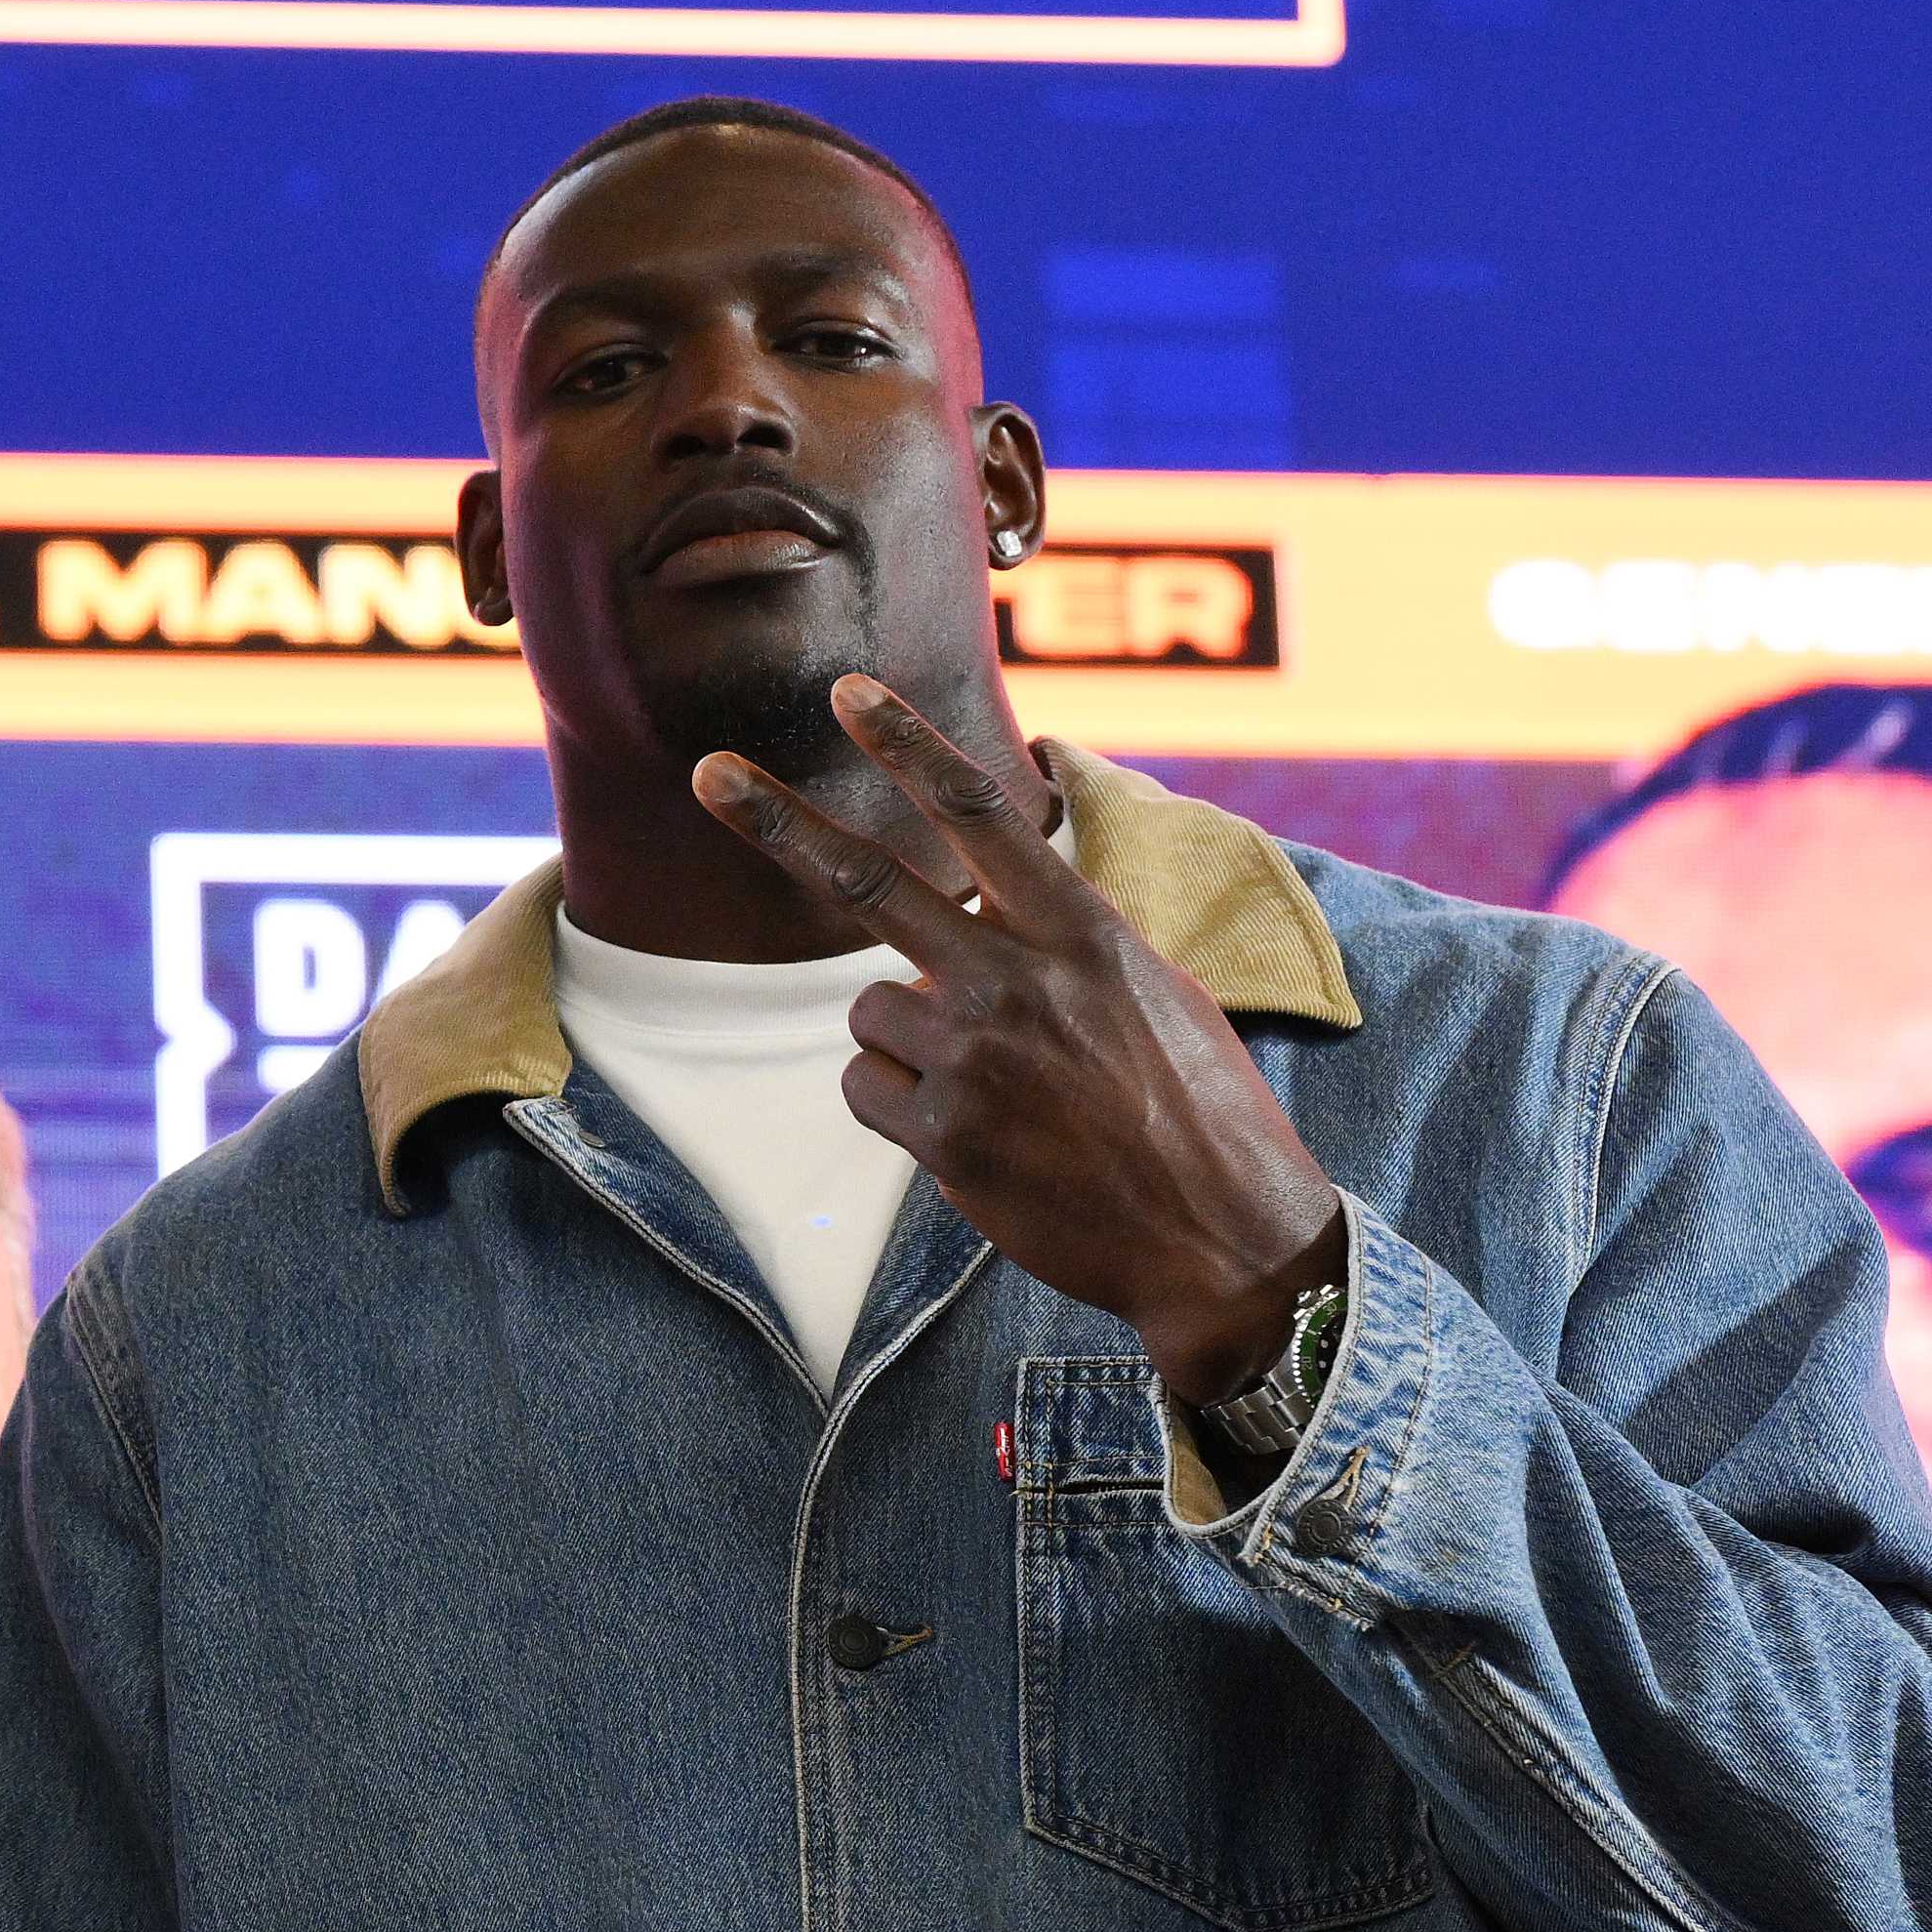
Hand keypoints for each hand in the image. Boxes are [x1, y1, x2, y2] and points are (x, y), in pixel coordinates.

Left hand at [695, 677, 1349, 1406]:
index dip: (908, 745)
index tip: (848, 692)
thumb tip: (975, 923)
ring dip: (907, 1041)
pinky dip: (900, 1106)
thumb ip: (1059, 945)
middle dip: (779, 822)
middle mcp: (1019, 981)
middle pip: (868, 885)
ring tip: (995, 1088)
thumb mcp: (1152, 992)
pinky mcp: (943, 1135)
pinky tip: (972, 1134)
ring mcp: (974, 1058)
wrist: (1223, 1239)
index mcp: (1082, 932)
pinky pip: (866, 1087)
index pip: (980, 814)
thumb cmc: (1197, 1111)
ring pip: (869, 1012)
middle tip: (708, 773)